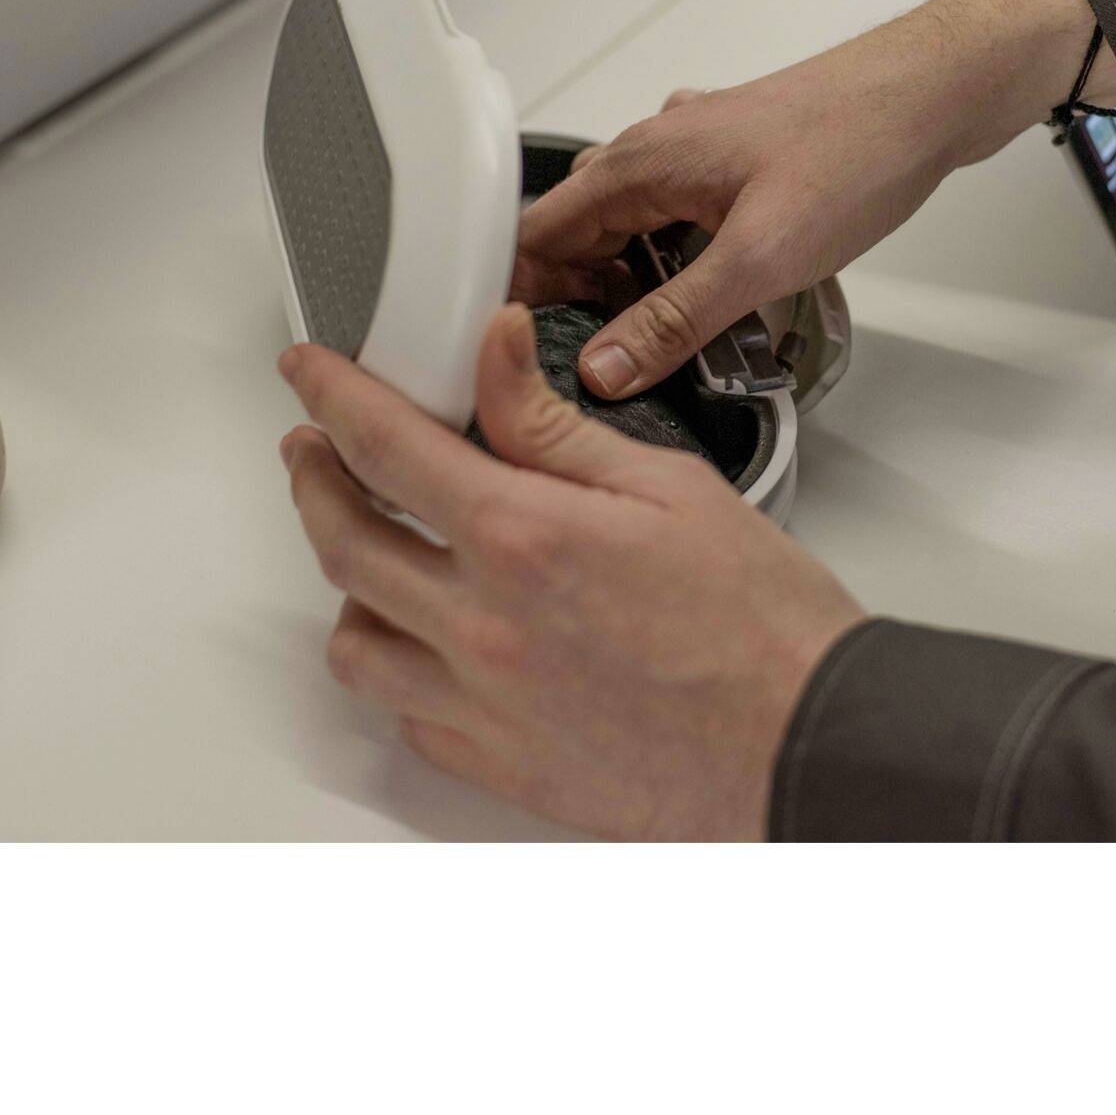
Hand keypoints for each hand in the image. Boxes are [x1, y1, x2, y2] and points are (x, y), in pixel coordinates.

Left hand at [278, 304, 865, 839]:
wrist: (805, 745)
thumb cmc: (760, 623)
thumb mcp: (665, 486)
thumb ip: (553, 422)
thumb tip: (491, 349)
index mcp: (523, 538)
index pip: (385, 447)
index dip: (332, 396)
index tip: (310, 374)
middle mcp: (484, 626)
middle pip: (345, 542)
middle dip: (313, 479)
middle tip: (314, 447)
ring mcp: (483, 705)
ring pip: (357, 643)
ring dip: (345, 582)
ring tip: (368, 546)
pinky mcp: (499, 765)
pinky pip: (405, 716)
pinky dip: (398, 666)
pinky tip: (426, 639)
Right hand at [515, 0, 1115, 397]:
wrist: (931, 94)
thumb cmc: (857, 148)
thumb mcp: (759, 258)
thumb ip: (674, 320)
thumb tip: (605, 366)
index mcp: (640, 163)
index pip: (535, 234)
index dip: (520, 297)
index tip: (523, 352)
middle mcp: (655, 148)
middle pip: (577, 234)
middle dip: (579, 302)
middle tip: (609, 364)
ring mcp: (694, 149)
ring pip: (629, 227)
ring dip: (634, 284)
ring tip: (666, 340)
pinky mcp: (734, 160)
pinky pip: (675, 216)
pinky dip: (676, 260)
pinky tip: (717, 295)